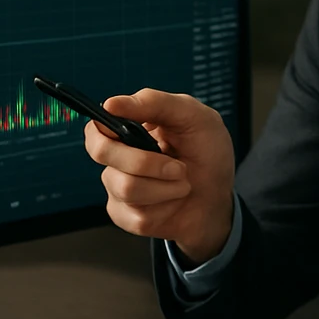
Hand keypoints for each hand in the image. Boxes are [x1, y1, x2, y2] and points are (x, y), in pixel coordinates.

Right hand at [83, 88, 235, 263]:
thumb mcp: (193, 117)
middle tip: (178, 166)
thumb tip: (111, 103)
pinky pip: (138, 216)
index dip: (105, 129)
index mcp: (129, 128)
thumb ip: (155, 103)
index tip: (131, 132)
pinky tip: (174, 201)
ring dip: (167, 186)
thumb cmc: (208, 152)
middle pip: (103, 152)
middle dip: (147, 160)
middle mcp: (118, 157)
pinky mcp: (126, 216)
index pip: (96, 127)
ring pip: (126, 187)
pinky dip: (167, 207)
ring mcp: (118, 187)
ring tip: (182, 183)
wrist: (221, 195)